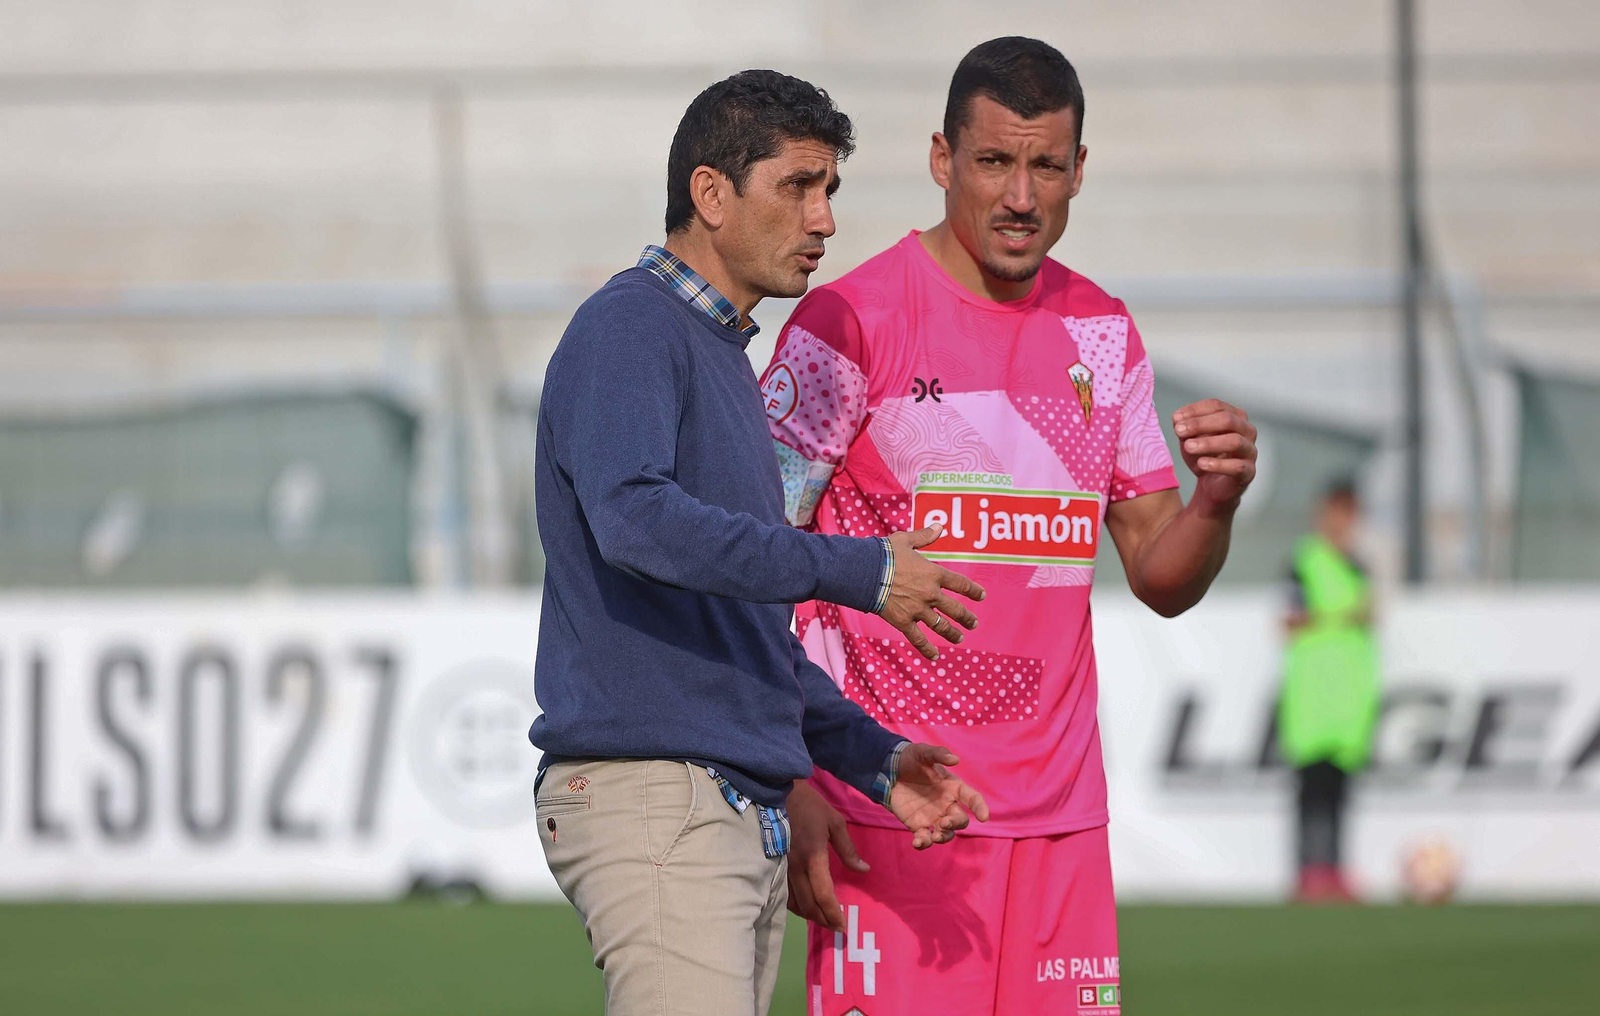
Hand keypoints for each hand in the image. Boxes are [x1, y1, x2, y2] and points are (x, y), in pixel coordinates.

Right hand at [785, 780, 867, 932]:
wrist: (774, 791)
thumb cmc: (808, 805)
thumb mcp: (834, 822)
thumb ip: (848, 849)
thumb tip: (864, 870)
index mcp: (813, 856)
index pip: (823, 894)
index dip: (832, 914)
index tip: (842, 926)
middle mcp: (795, 867)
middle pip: (808, 904)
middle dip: (822, 920)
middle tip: (834, 926)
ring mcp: (780, 867)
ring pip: (792, 902)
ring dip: (808, 914)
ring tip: (821, 917)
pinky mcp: (772, 865)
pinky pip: (781, 893)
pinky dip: (793, 903)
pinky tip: (803, 903)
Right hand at [881, 525, 984, 660]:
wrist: (865, 572)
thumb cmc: (884, 553)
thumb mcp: (906, 540)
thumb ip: (925, 536)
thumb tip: (940, 526)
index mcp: (934, 574)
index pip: (961, 584)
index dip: (973, 591)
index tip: (981, 596)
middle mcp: (930, 594)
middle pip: (955, 609)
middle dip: (966, 617)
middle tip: (973, 623)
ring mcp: (918, 609)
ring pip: (941, 626)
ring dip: (952, 633)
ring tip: (960, 638)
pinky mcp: (904, 622)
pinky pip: (919, 639)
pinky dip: (927, 649)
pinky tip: (935, 656)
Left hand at [888, 743, 989, 848]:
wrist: (888, 770)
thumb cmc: (910, 759)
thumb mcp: (923, 752)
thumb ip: (938, 754)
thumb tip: (955, 759)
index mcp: (953, 787)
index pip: (973, 798)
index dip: (980, 807)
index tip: (984, 817)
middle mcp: (946, 804)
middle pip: (960, 820)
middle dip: (956, 823)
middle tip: (944, 822)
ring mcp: (933, 817)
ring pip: (947, 834)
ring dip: (944, 837)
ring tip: (934, 835)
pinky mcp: (918, 825)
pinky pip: (925, 839)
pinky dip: (923, 843)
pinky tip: (917, 842)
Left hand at [1172, 399, 1256, 508]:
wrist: (1212, 486)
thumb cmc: (1204, 457)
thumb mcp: (1190, 439)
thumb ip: (1185, 428)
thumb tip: (1178, 419)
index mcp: (1234, 417)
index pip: (1217, 406)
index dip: (1195, 410)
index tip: (1176, 418)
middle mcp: (1247, 431)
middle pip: (1227, 420)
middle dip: (1200, 424)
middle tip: (1179, 431)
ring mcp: (1250, 451)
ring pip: (1235, 441)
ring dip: (1208, 443)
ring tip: (1188, 447)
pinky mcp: (1249, 472)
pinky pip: (1237, 466)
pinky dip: (1218, 464)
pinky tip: (1202, 463)